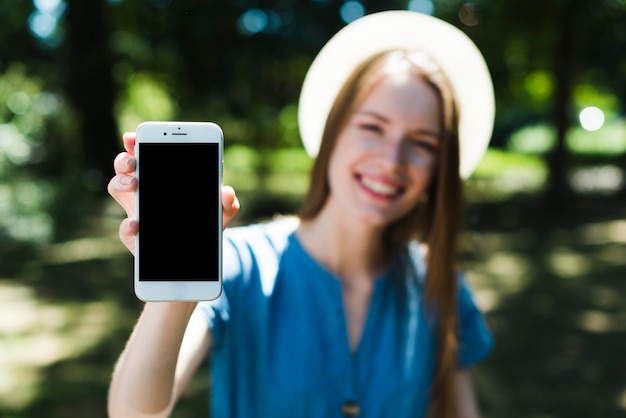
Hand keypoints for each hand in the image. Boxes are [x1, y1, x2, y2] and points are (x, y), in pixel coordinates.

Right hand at [107, 132, 239, 254]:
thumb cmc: (206, 223)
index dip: (136, 143)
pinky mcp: (136, 237)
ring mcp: (137, 211)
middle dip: (125, 158)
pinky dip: (128, 226)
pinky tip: (137, 224)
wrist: (198, 252)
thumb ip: (227, 202)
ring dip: (121, 182)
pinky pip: (125, 229)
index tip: (135, 137)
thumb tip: (227, 192)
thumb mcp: (221, 211)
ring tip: (135, 184)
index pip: (146, 154)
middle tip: (134, 161)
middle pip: (124, 166)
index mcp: (163, 177)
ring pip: (116, 187)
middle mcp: (145, 190)